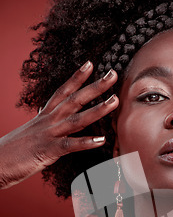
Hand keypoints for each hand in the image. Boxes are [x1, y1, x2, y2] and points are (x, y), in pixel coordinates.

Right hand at [0, 62, 118, 188]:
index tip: (91, 64)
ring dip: (98, 110)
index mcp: (44, 116)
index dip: (77, 77)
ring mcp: (48, 134)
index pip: (62, 91)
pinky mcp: (47, 150)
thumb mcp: (33, 134)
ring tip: (115, 101)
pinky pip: (70, 145)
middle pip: (74, 99)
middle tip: (113, 74)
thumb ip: (45, 126)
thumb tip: (50, 120)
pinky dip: (86, 142)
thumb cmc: (13, 151)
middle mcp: (47, 121)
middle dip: (95, 87)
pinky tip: (102, 140)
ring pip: (77, 119)